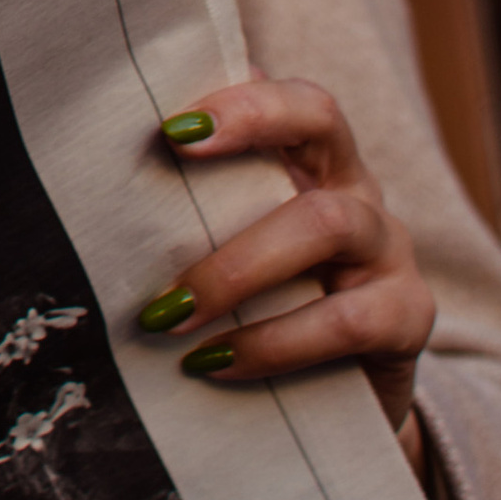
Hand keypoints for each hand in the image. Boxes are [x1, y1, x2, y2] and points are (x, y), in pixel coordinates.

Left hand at [138, 78, 434, 473]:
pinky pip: (346, 321)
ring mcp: (390, 251)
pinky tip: (214, 363)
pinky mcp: (408, 319)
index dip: (242, 95)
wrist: (342, 405)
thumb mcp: (232, 252)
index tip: (171, 123)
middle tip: (166, 163)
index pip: (290, 94)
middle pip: (320, 121)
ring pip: (328, 221)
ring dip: (238, 264)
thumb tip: (93, 176)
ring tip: (168, 313)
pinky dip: (273, 343)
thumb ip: (193, 209)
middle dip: (243, 134)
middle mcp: (357, 189)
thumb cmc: (266, 310)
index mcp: (312, 161)